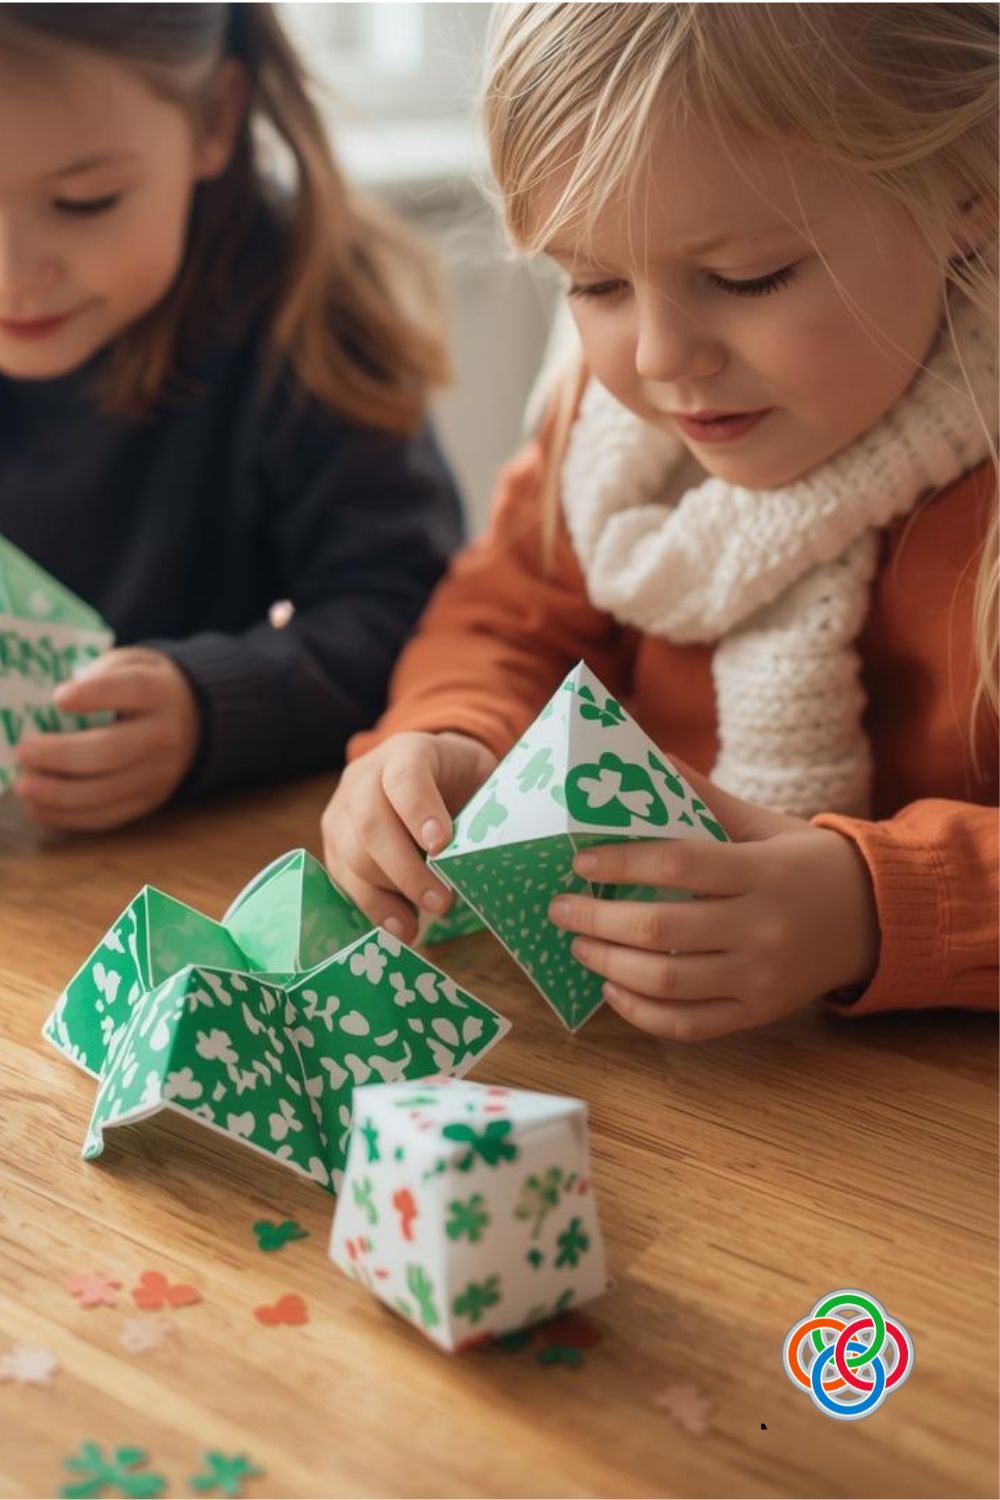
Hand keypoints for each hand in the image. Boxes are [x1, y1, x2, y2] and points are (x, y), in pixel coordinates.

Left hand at [13, 647, 199, 830]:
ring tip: (25, 784)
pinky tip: (38, 808)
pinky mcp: (149, 801)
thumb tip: (47, 707)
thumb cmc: (144, 688)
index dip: (94, 695)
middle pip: (112, 750)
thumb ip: (97, 674)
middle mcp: (164, 735)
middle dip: (62, 754)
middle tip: (24, 752)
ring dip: (58, 792)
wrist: (195, 721)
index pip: (131, 690)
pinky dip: (68, 817)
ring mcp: (158, 774)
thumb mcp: (131, 664)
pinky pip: (107, 816)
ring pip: (106, 791)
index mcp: (159, 692)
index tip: (58, 698)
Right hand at [321, 730, 496, 940]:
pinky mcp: (334, 846)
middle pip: (371, 824)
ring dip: (385, 898)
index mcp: (406, 752)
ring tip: (417, 927)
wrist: (430, 773)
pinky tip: (398, 927)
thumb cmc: (462, 780)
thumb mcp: (481, 777)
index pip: (404, 777)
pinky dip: (371, 909)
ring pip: (351, 857)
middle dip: (405, 870)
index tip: (441, 846)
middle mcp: (363, 777)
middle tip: (441, 903)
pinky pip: (344, 881)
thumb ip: (484, 807)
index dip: (419, 811)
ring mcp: (341, 811)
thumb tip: (490, 855)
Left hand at [548, 762, 879, 1041]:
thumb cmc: (809, 863)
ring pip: (667, 983)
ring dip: (608, 966)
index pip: (679, 865)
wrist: (878, 918)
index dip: (622, 864)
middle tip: (561, 909)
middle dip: (597, 920)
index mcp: (762, 872)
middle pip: (661, 930)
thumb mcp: (764, 824)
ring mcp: (760, 977)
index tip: (581, 862)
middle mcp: (761, 928)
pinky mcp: (758, 1012)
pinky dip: (642, 1014)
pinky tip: (613, 990)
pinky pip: (689, 1025)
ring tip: (578, 946)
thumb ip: (704, 798)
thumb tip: (647, 760)